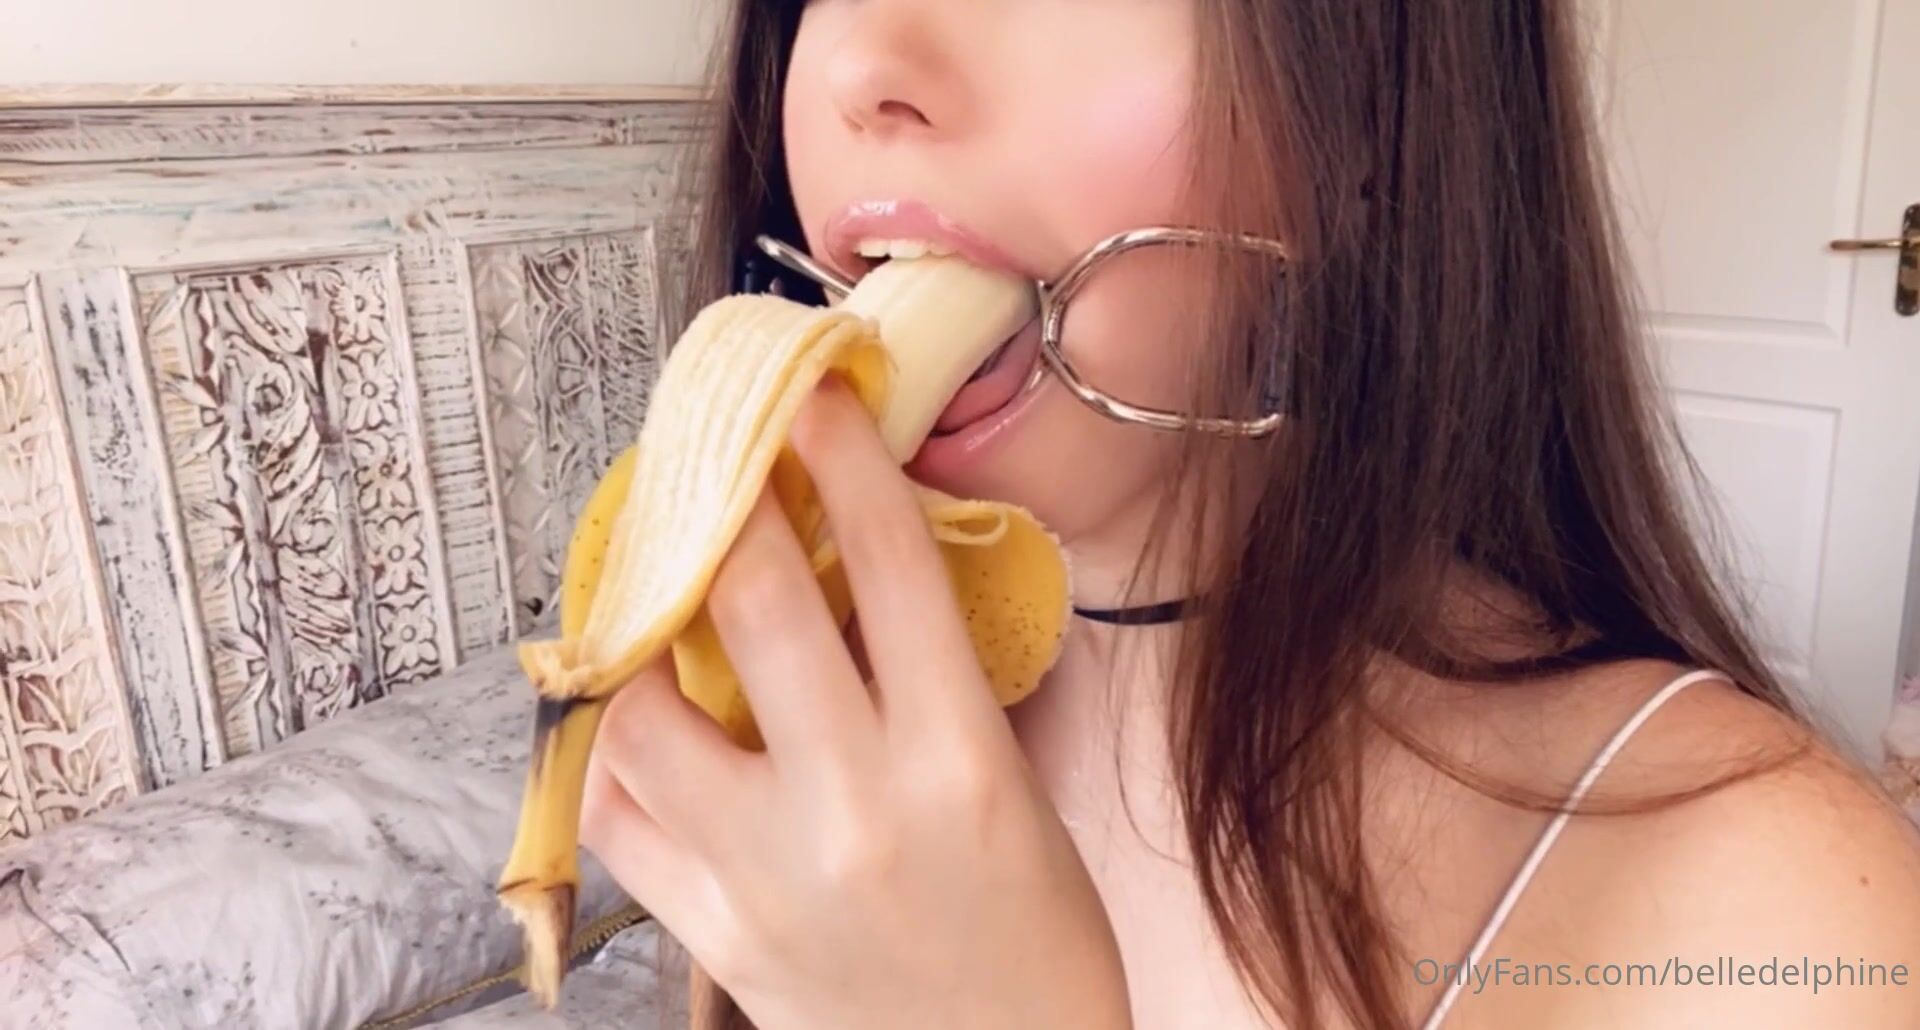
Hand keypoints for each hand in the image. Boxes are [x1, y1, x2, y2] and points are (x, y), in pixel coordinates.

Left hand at [579, 376, 1130, 1029]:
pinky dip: (614, 757)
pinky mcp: (714, 935)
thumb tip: (863, 577)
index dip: (840, 461)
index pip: (892, 566)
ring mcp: (769, 873)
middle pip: (756, 607)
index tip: (807, 401)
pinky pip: (618, 818)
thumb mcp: (1016, 796)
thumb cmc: (1038, 945)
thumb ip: (937, 689)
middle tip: (709, 466)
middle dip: (724, 510)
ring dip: (641, 639)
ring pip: (644, 714)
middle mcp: (856, 806)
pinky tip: (635, 727)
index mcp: (960, 760)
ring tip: (655, 610)